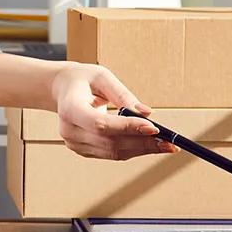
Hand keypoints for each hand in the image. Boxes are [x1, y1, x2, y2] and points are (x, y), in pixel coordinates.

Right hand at [51, 63, 175, 159]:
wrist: (60, 89)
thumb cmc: (82, 80)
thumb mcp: (102, 77)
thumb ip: (123, 95)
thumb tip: (147, 113)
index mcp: (70, 109)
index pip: (101, 124)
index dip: (128, 128)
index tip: (154, 128)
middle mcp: (69, 130)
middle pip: (110, 143)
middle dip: (143, 143)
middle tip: (170, 141)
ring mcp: (74, 143)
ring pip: (114, 152)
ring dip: (142, 150)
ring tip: (166, 145)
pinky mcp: (82, 150)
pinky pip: (111, 153)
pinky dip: (133, 150)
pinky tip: (149, 145)